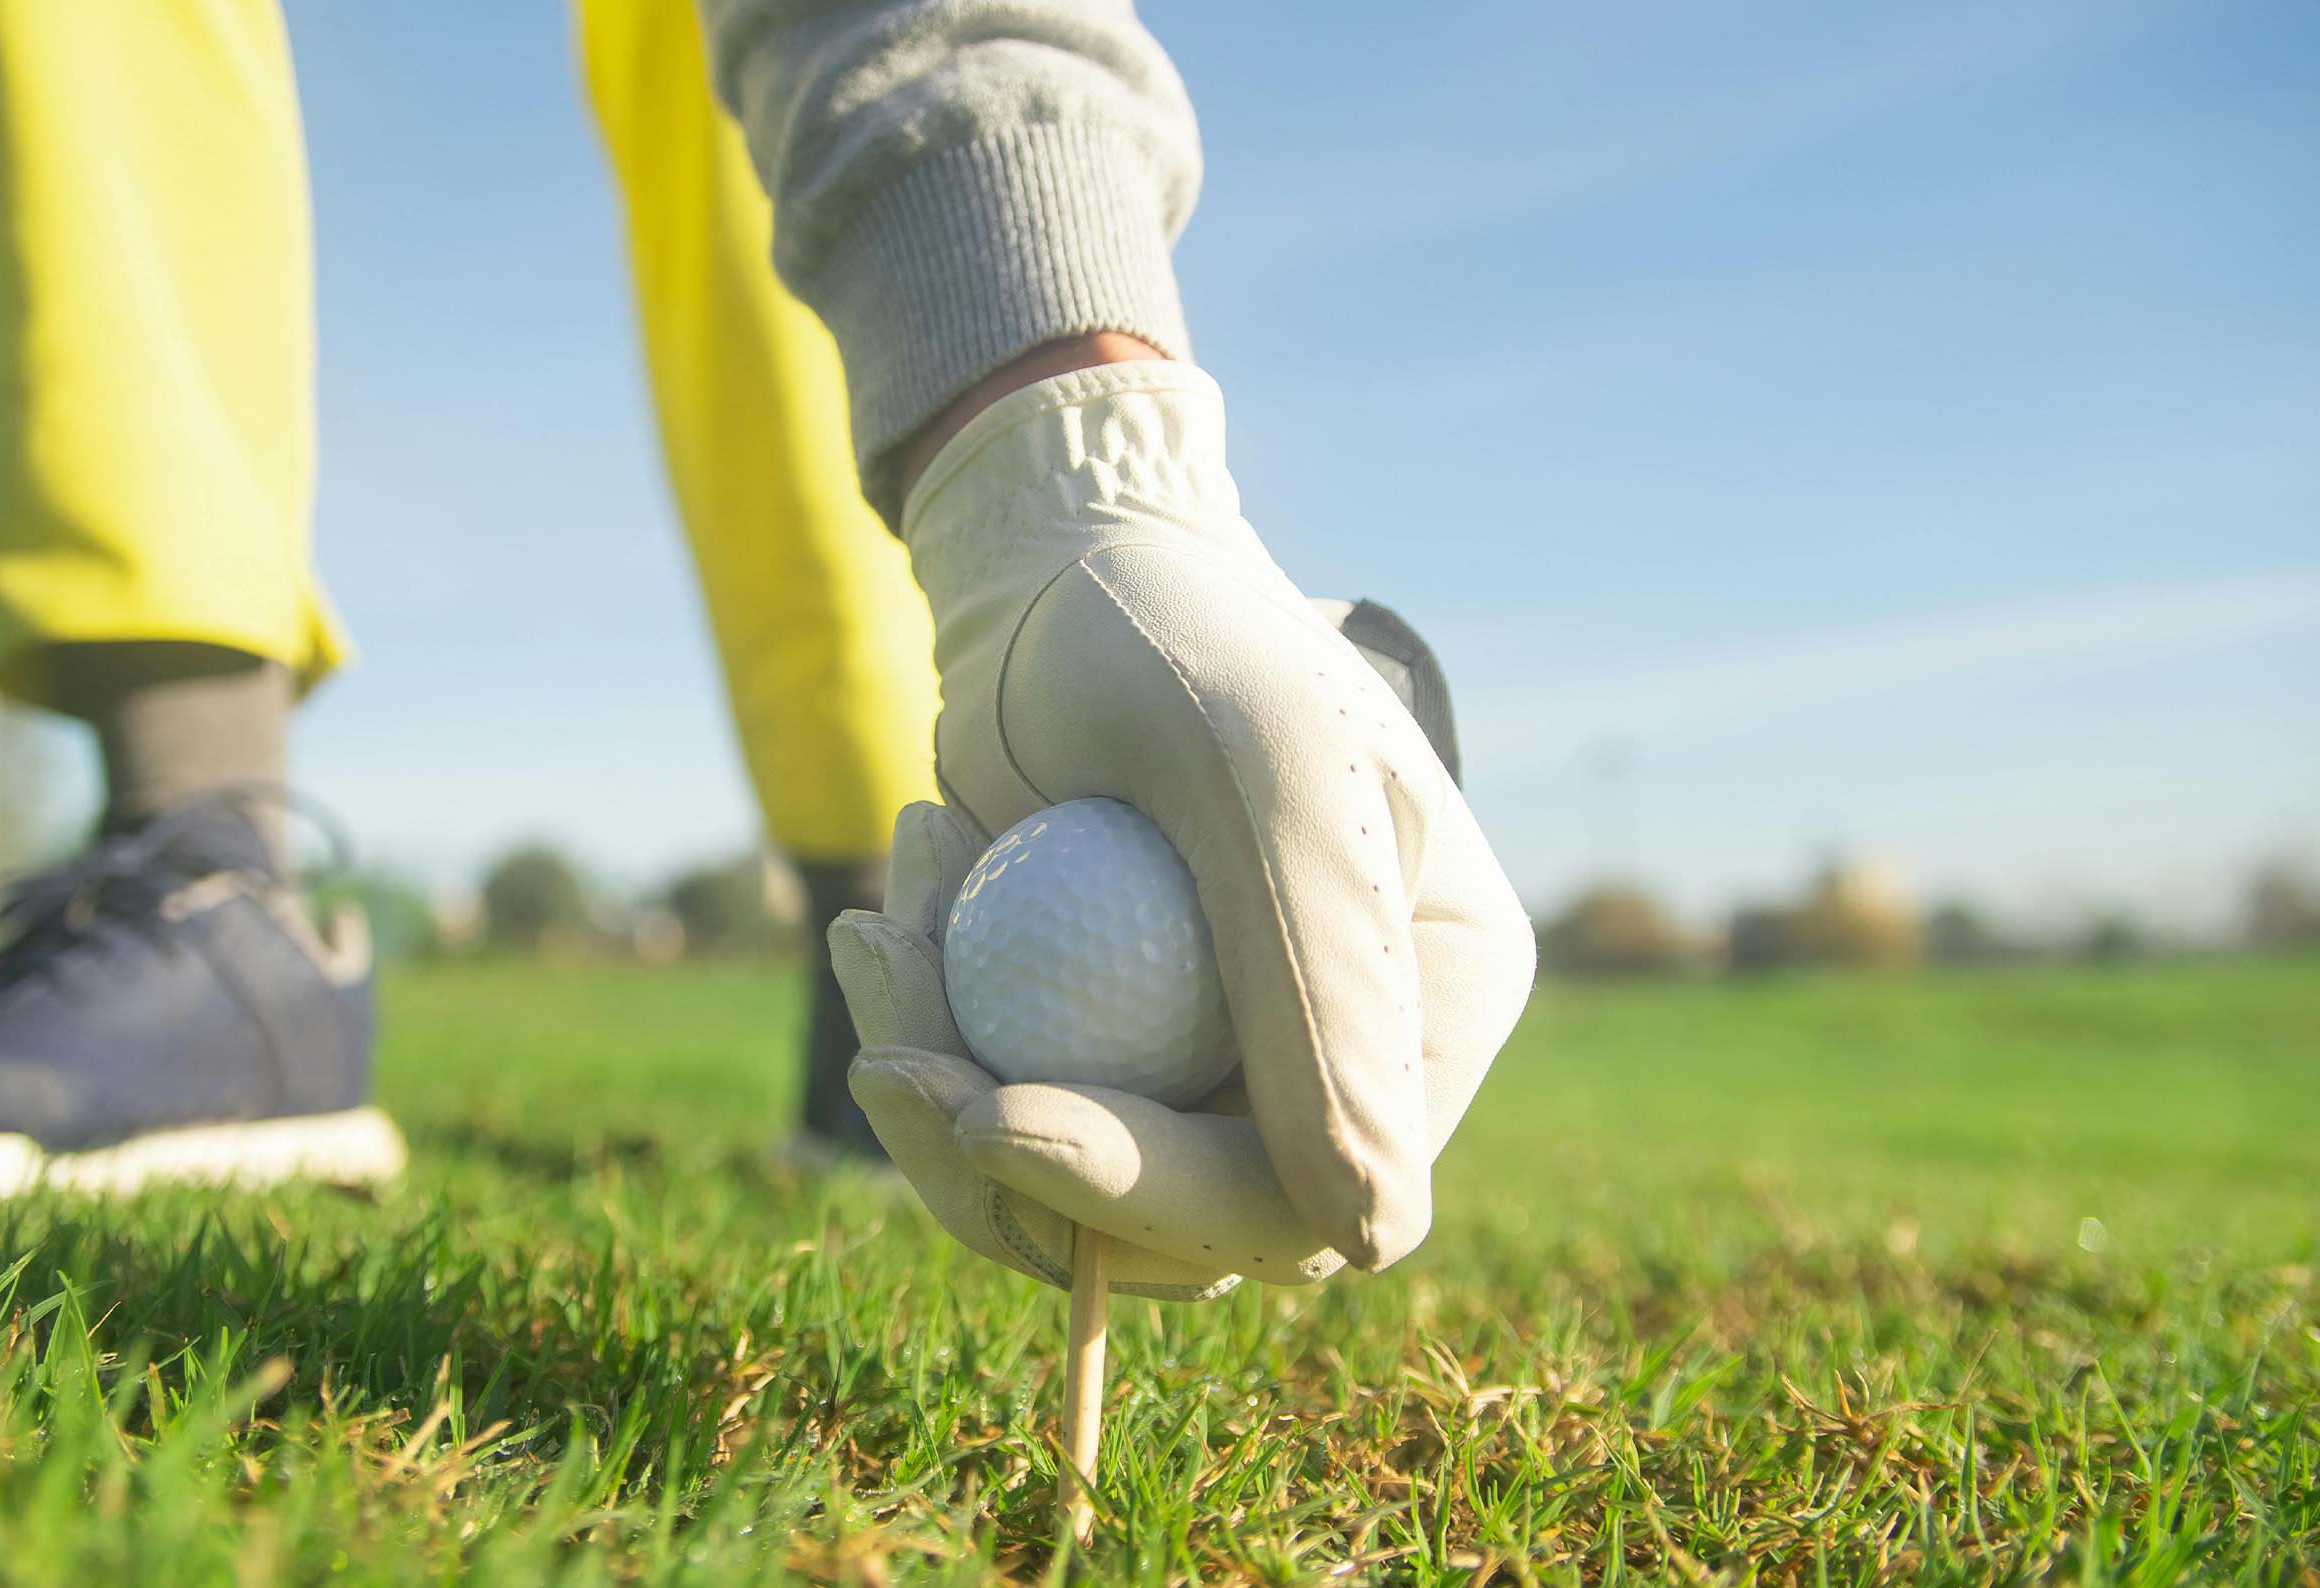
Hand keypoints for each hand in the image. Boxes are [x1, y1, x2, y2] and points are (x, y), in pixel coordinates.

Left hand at [828, 361, 1535, 1296]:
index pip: (1320, 1201)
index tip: (989, 1113)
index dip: (1158, 1198)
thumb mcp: (1256, 774)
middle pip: (1177, 1228)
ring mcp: (1216, 1072)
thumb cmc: (1168, 635)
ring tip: (885, 922)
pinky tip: (885, 924)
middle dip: (1005, 1147)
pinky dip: (925, 1047)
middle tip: (888, 1023)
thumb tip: (1365, 1235)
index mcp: (1434, 1002)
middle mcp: (1342, 1060)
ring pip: (1067, 1199)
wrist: (1053, 578)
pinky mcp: (1101, 1064)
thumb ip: (1321, 991)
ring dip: (944, 1083)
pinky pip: (1003, 1136)